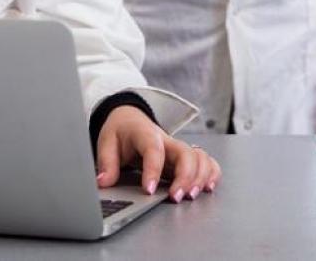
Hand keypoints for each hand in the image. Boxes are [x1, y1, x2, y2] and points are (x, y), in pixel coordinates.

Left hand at [95, 106, 221, 201]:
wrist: (130, 119)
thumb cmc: (121, 131)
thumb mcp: (107, 142)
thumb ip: (106, 162)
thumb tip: (104, 182)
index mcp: (146, 134)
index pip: (154, 150)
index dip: (153, 170)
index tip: (149, 190)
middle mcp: (168, 141)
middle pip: (185, 153)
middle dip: (184, 177)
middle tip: (175, 197)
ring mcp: (179, 149)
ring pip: (200, 157)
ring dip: (200, 177)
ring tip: (190, 196)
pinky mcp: (186, 157)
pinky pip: (207, 161)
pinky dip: (211, 174)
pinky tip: (207, 188)